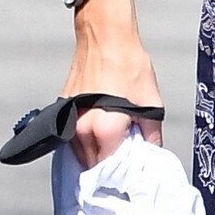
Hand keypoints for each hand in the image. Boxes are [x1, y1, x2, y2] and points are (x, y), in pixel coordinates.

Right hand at [62, 0, 163, 164]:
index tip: (130, 178)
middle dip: (107, 168)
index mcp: (104, 130)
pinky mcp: (63, 110)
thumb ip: (151, 135)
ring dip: (94, 154)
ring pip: (80, 152)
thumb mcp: (151, 102)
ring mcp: (69, 120)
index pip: (110, 170)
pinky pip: (72, 135)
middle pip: (93, 165)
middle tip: (124, 166)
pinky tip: (100, 135)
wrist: (105, 35)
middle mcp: (82, 129)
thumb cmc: (129, 65)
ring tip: (113, 149)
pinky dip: (85, 140)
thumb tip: (151, 154)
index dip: (121, 177)